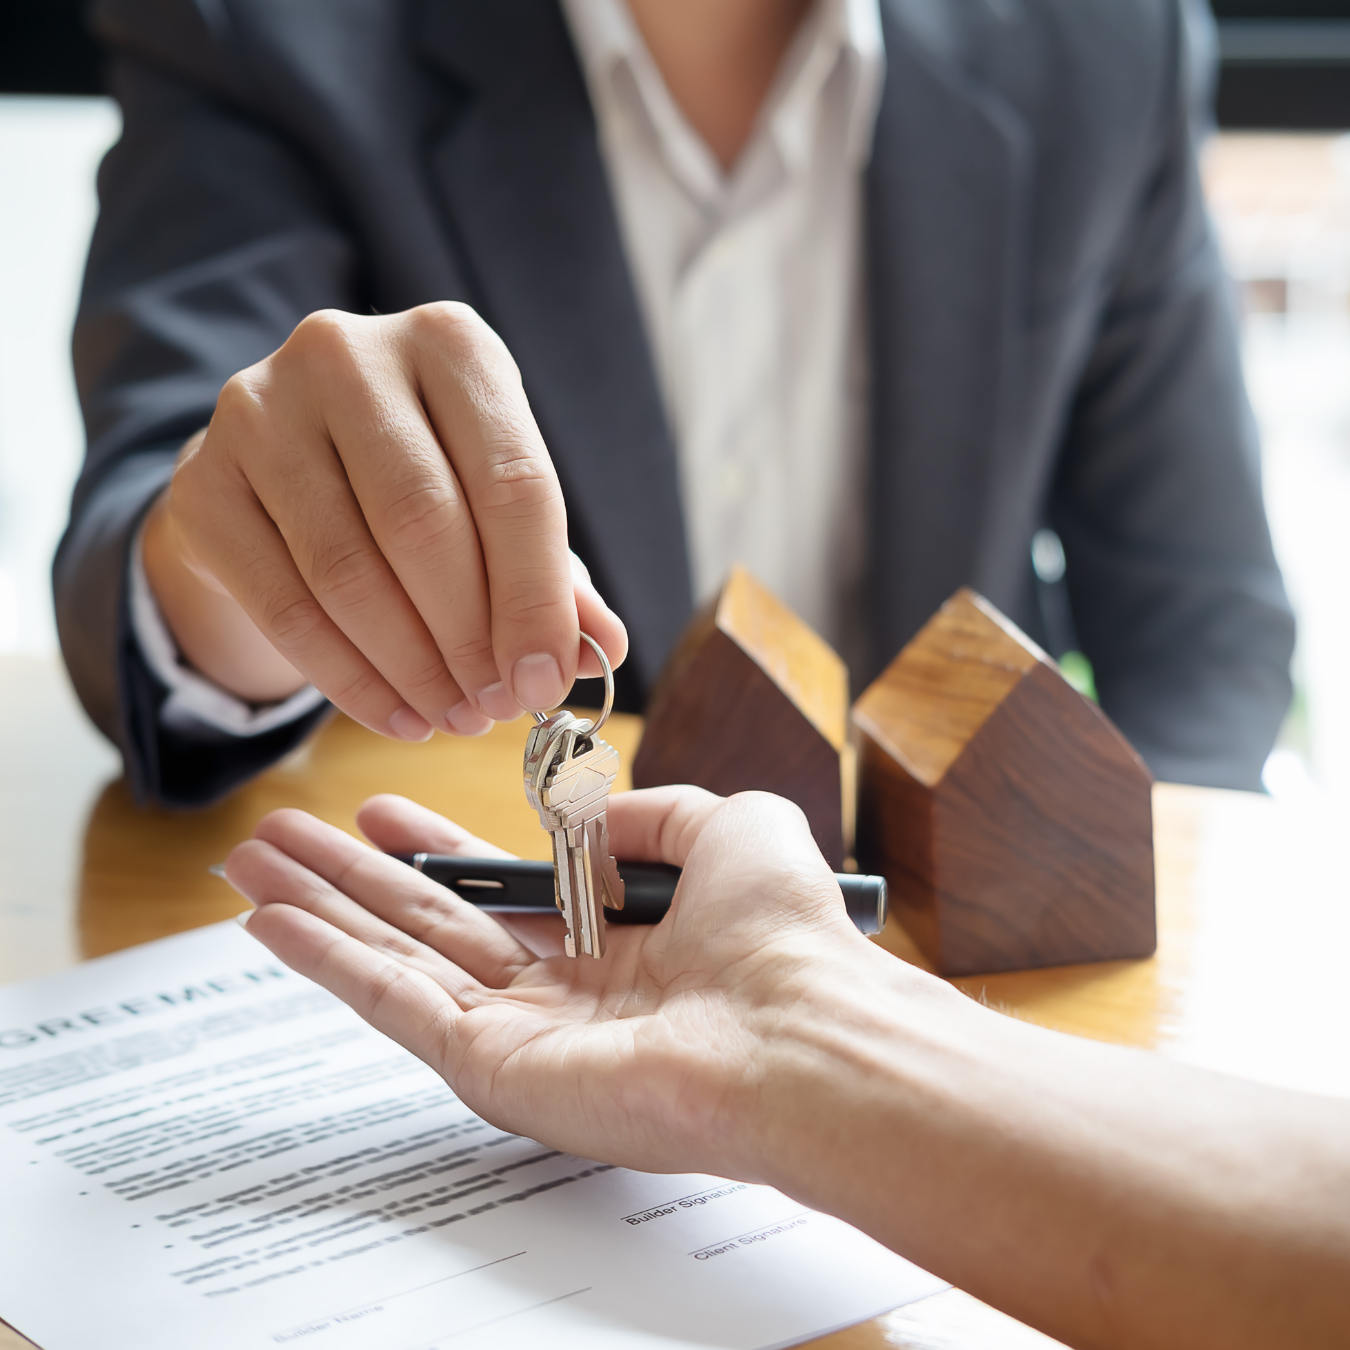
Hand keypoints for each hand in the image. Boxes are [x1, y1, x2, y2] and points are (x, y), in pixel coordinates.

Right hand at [141, 303, 627, 737]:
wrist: (285, 467)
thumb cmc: (422, 482)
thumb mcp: (498, 508)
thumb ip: (556, 573)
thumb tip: (604, 648)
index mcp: (450, 343)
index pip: (512, 482)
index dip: (535, 598)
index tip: (546, 682)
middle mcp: (349, 354)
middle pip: (423, 524)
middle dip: (470, 638)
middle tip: (495, 707)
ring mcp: (260, 410)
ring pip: (348, 571)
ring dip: (412, 668)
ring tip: (453, 717)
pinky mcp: (204, 480)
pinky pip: (285, 606)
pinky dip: (349, 679)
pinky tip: (397, 715)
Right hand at [225, 787, 874, 1178]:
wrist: (800, 1026)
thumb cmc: (783, 932)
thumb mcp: (729, 826)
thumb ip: (653, 811)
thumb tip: (592, 818)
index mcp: (615, 943)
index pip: (501, 892)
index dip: (437, 849)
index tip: (381, 810)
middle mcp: (561, 994)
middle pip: (431, 923)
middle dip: (352, 878)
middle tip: (281, 837)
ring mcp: (521, 1035)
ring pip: (397, 959)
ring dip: (319, 911)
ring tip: (249, 865)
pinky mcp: (492, 1070)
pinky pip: (394, 1005)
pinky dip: (327, 961)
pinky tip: (271, 922)